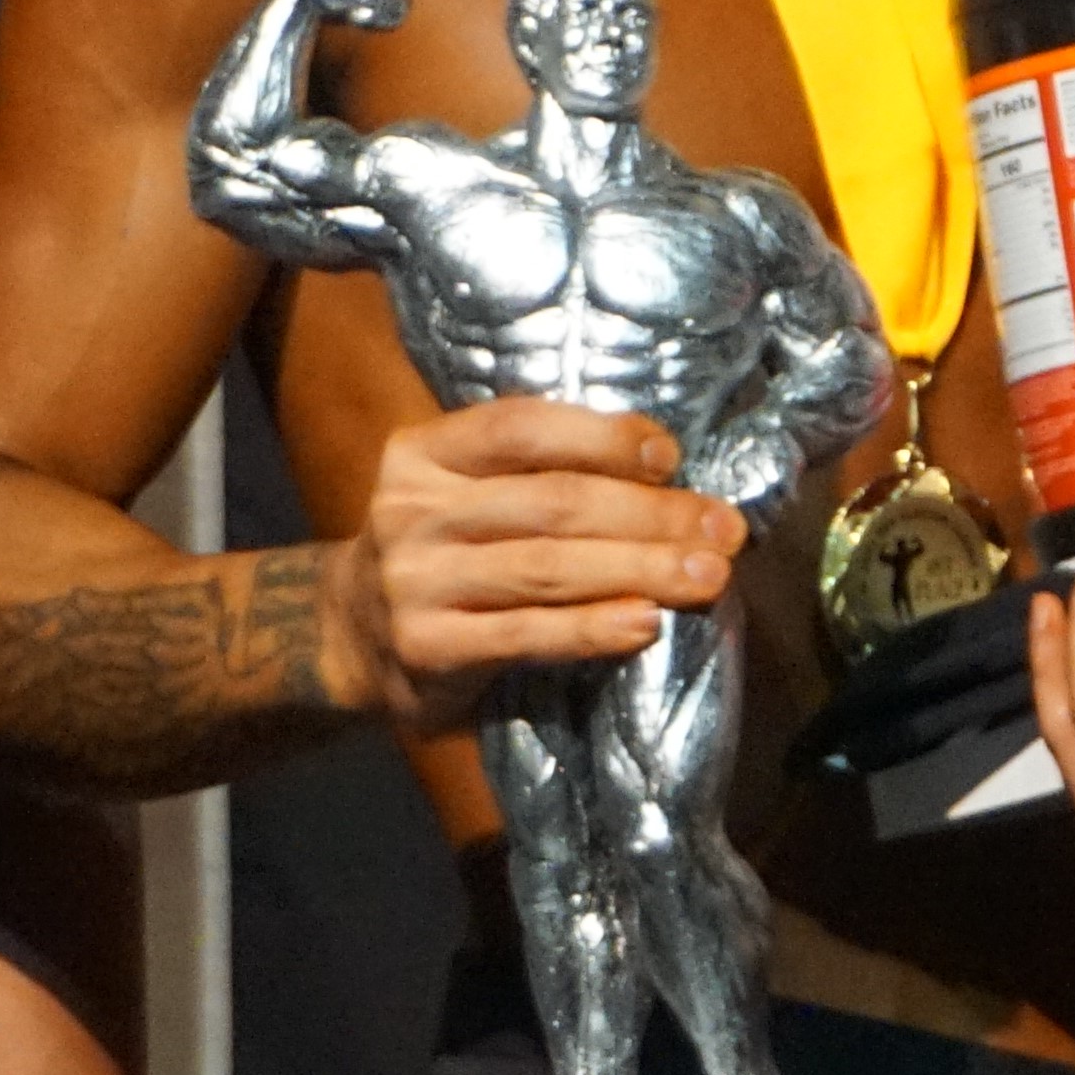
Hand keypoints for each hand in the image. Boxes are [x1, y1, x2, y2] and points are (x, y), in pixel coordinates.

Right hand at [323, 399, 740, 737]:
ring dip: (641, 569)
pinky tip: (645, 624)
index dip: (602, 438)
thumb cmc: (443, 553)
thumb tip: (669, 478)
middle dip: (651, 514)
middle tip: (723, 530)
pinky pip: (526, 634)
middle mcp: (411, 510)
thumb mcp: (464, 494)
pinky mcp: (426, 648)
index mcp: (423, 453)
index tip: (670, 456)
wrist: (351, 638)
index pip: (519, 427)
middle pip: (552, 502)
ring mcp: (415, 581)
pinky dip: (593, 628)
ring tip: (708, 577)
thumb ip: (537, 476)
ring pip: (548, 567)